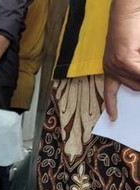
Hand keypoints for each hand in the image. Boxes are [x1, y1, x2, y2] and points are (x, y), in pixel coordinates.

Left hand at [103, 0, 139, 119]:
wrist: (127, 13)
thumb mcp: (135, 55)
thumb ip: (136, 70)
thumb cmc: (134, 31)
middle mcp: (110, 68)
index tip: (113, 118)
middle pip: (134, 87)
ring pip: (138, 81)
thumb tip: (138, 83)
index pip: (110, 92)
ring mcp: (116, 64)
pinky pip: (139, 73)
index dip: (111, 106)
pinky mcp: (124, 58)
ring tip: (139, 62)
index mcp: (110, 68)